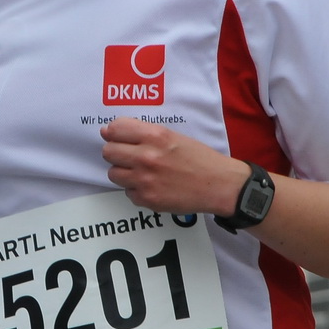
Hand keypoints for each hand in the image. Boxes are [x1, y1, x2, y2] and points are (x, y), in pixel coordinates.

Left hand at [100, 117, 249, 215]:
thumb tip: (109, 132)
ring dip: (124, 173)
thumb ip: (144, 133)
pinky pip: (128, 192)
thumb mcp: (173, 136)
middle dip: (115, 153)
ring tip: (142, 172)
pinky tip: (152, 186)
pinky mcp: (148, 199)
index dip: (112, 133)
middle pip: (108, 152)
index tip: (115, 137)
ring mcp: (145, 180)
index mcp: (154, 136)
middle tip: (128, 156)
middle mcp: (146, 156)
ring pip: (113, 174)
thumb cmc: (199, 158)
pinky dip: (136, 190)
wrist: (219, 184)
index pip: (115, 129)